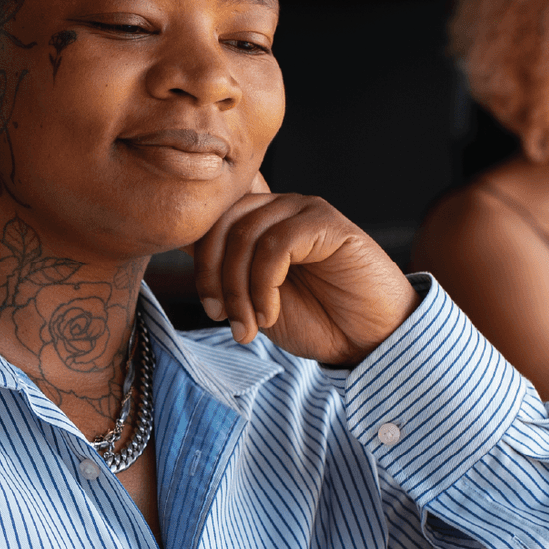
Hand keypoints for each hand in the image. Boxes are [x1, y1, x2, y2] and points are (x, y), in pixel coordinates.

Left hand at [190, 187, 419, 364]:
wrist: (369, 340)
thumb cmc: (317, 320)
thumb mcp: (254, 299)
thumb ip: (224, 271)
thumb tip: (178, 244)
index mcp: (260, 222)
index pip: (212, 221)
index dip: (200, 264)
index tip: (211, 310)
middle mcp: (280, 208)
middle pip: (223, 224)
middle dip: (214, 277)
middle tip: (222, 318)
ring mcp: (304, 212)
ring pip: (246, 235)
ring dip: (239, 289)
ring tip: (249, 325)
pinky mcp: (328, 224)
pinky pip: (277, 244)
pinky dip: (264, 285)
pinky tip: (271, 313)